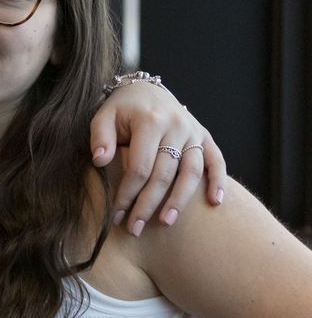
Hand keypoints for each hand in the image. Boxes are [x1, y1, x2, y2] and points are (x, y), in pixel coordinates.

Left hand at [90, 83, 225, 234]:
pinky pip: (216, 160)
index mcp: (149, 122)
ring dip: (180, 200)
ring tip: (167, 222)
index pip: (139, 167)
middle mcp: (176, 126)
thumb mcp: (103, 116)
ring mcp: (193, 131)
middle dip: (148, 204)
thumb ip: (100, 137)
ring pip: (191, 172)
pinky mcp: (205, 136)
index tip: (116, 215)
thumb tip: (100, 162)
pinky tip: (215, 203)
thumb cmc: (121, 109)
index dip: (127, 194)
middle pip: (164, 174)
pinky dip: (218, 181)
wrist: (146, 90)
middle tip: (135, 228)